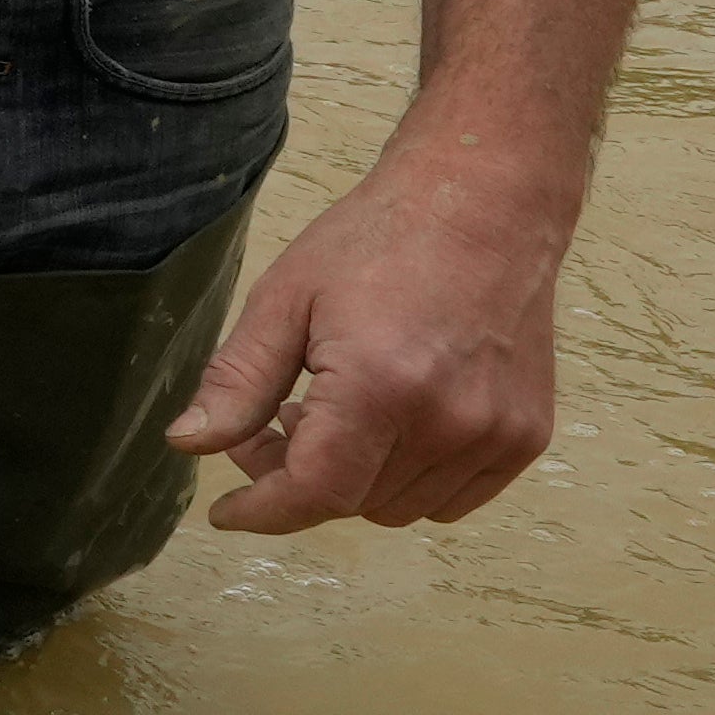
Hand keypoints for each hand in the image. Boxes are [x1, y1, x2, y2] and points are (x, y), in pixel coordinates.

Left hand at [170, 156, 576, 533]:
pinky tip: (392, 423)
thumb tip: (187, 443)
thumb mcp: (285, 297)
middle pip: (352, 502)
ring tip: (337, 410)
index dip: (263, 511)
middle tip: (278, 419)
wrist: (486, 203)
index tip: (226, 510)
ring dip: (356, 479)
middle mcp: (448, 421)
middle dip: (298, 477)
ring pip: (399, 507)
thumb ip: (237, 380)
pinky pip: (451, 499)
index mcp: (382, 386)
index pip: (315, 493)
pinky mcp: (527, 436)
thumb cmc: (381, 239)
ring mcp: (497, 434)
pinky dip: (410, 479)